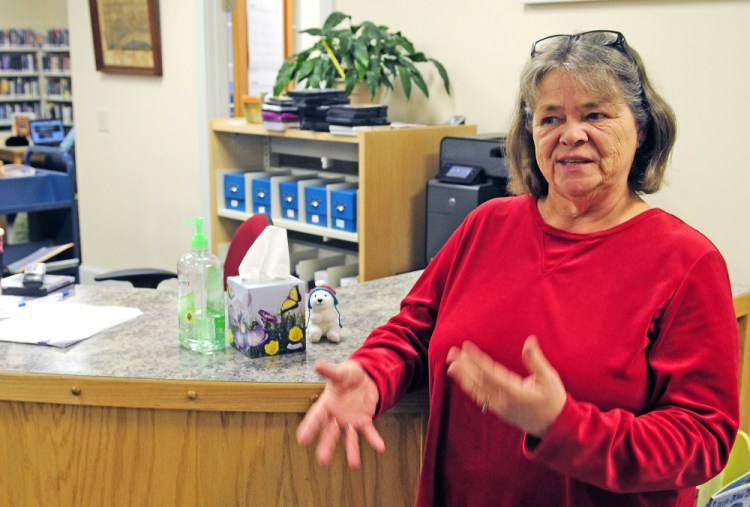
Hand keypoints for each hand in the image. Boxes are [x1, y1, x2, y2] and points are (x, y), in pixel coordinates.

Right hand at [297, 360, 384, 467]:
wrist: (364, 378)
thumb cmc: (347, 375)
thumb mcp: (340, 372)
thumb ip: (329, 371)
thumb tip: (317, 364)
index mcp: (327, 404)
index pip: (316, 417)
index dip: (309, 428)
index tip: (302, 440)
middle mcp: (336, 416)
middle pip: (330, 432)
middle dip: (327, 445)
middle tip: (322, 460)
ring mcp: (350, 420)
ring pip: (349, 437)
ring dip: (352, 450)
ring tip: (354, 464)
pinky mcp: (364, 421)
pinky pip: (369, 432)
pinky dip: (374, 439)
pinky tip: (380, 447)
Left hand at [446, 336, 565, 437]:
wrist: (555, 427)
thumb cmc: (553, 400)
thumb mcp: (549, 378)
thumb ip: (536, 360)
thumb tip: (530, 341)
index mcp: (515, 392)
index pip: (490, 373)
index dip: (477, 360)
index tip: (466, 347)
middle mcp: (504, 401)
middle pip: (479, 382)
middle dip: (464, 367)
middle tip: (451, 353)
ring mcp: (500, 408)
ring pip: (478, 391)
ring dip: (463, 378)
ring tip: (452, 365)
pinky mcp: (500, 411)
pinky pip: (481, 399)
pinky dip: (470, 389)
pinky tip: (463, 380)